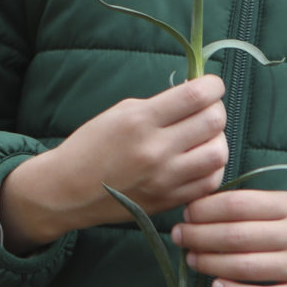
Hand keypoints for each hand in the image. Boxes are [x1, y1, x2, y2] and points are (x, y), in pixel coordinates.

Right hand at [0, 76, 228, 253]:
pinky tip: (199, 159)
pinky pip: (210, 181)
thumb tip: (196, 97)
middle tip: (206, 109)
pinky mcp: (169, 200)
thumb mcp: (120, 113)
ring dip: (217, 139)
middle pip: (213, 122)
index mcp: (140, 121)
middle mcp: (156, 150)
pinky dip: (212, 167)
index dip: (213, 86)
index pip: (195, 96)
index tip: (211, 85)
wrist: (68, 190)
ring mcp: (165, 178)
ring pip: (218, 153)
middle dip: (216, 109)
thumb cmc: (91, 145)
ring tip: (204, 136)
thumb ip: (160, 105)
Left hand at [173, 191, 286, 286]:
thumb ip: (259, 207)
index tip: (186, 213)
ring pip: (245, 267)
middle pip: (236, 236)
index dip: (206, 209)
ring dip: (210, 263)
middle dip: (199, 236)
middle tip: (178, 236)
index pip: (239, 204)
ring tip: (191, 259)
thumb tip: (205, 210)